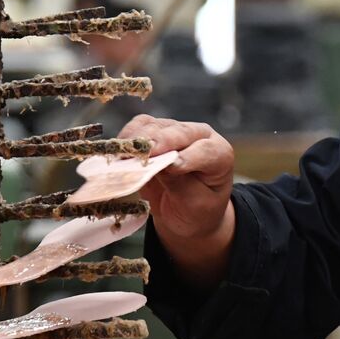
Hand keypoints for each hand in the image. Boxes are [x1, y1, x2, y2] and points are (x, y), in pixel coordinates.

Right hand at [118, 115, 235, 287]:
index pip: (207, 150)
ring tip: (124, 159)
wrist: (186, 212)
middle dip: (159, 143)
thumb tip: (162, 165)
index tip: (173, 167)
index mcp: (219, 154)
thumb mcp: (196, 205)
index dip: (189, 157)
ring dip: (137, 141)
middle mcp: (199, 136)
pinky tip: (119, 154)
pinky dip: (127, 138)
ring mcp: (175, 131)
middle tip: (141, 156)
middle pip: (179, 132)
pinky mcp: (154, 132)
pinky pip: (138, 127)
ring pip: (155, 126)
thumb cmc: (197, 210)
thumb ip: (182, 185)